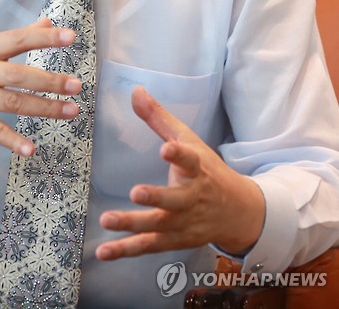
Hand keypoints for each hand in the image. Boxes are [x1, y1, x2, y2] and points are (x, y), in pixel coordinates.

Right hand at [0, 18, 80, 154]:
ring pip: (14, 103)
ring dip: (44, 108)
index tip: (70, 37)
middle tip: (76, 85)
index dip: (45, 38)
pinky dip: (13, 141)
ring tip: (70, 111)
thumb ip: (17, 37)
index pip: (19, 39)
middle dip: (50, 81)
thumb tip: (48, 22)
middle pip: (19, 75)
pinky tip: (31, 149)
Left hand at [96, 86, 264, 259]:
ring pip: (158, 226)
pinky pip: (148, 247)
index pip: (189, 159)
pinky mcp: (173, 240)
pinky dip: (126, 250)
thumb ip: (159, 118)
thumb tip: (135, 90)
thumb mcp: (187, 139)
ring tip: (107, 219)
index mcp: (196, 168)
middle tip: (136, 193)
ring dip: (133, 225)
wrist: (237, 211)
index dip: (178, 154)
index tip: (167, 148)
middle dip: (157, 197)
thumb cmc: (206, 169)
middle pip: (175, 200)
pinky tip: (103, 251)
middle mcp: (191, 198)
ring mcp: (183, 223)